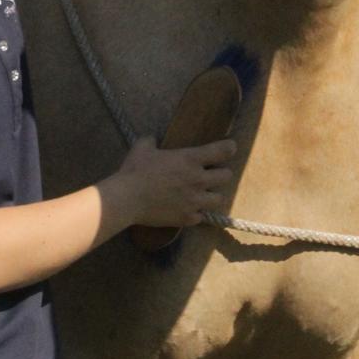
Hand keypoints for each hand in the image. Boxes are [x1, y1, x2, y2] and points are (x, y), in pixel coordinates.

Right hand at [114, 135, 235, 229]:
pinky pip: (202, 216)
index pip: (222, 151)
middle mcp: (198, 179)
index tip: (231, 148)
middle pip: (226, 176)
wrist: (128, 198)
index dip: (229, 148)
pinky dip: (197, 213)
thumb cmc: (136, 169)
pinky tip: (189, 210)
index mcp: (190, 159)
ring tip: (205, 194)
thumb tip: (153, 139)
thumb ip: (152, 141)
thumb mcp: (143, 146)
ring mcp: (194, 201)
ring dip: (213, 195)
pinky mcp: (188, 218)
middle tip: (213, 174)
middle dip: (222, 173)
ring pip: (219, 199)